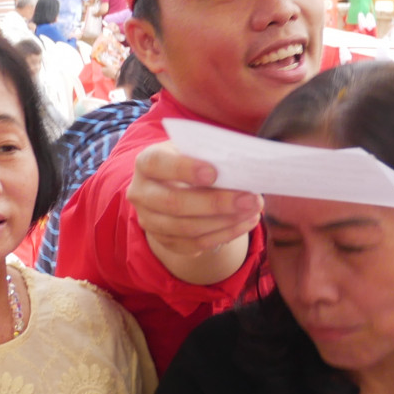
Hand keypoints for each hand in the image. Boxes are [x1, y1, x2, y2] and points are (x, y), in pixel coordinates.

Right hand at [127, 142, 261, 256]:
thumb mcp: (195, 149)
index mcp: (146, 162)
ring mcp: (149, 220)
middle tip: (250, 199)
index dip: (184, 169)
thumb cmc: (192, 160)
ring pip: (186, 228)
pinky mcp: (163, 240)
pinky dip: (224, 235)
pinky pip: (194, 245)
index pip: (158, 164)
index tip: (214, 173)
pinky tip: (245, 223)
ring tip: (253, 211)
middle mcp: (141, 192)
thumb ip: (210, 155)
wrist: (178, 184)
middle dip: (216, 203)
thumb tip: (241, 167)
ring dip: (225, 222)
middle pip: (174, 203)